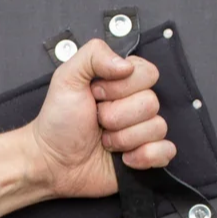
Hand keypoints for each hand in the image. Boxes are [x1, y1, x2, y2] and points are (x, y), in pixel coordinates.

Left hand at [28, 38, 175, 198]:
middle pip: (152, 103)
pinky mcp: (144, 158)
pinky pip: (166, 152)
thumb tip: (126, 65)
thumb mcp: (66, 77)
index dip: (121, 87)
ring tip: (104, 142)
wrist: (50, 162)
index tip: (95, 95)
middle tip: (97, 122)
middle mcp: (134, 106)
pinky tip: (125, 159)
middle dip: (118, 116)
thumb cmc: (57, 122)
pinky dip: (146, 156)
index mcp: (121, 83)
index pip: (148, 73)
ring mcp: (140, 133)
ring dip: (125, 138)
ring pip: (157, 128)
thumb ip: (94, 55)